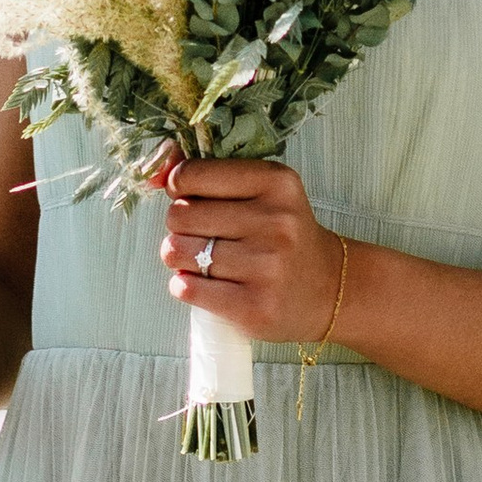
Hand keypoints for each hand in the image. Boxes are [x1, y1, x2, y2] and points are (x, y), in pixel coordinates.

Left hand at [160, 158, 347, 347]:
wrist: (328, 288)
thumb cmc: (282, 235)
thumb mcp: (263, 192)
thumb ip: (209, 176)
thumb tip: (153, 174)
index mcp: (277, 183)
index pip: (193, 174)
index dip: (179, 187)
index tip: (190, 197)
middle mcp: (276, 223)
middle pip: (180, 215)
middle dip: (180, 226)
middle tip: (202, 234)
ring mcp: (267, 268)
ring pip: (178, 252)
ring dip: (180, 257)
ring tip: (202, 260)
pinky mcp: (254, 307)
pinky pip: (187, 289)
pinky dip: (184, 286)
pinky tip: (204, 284)